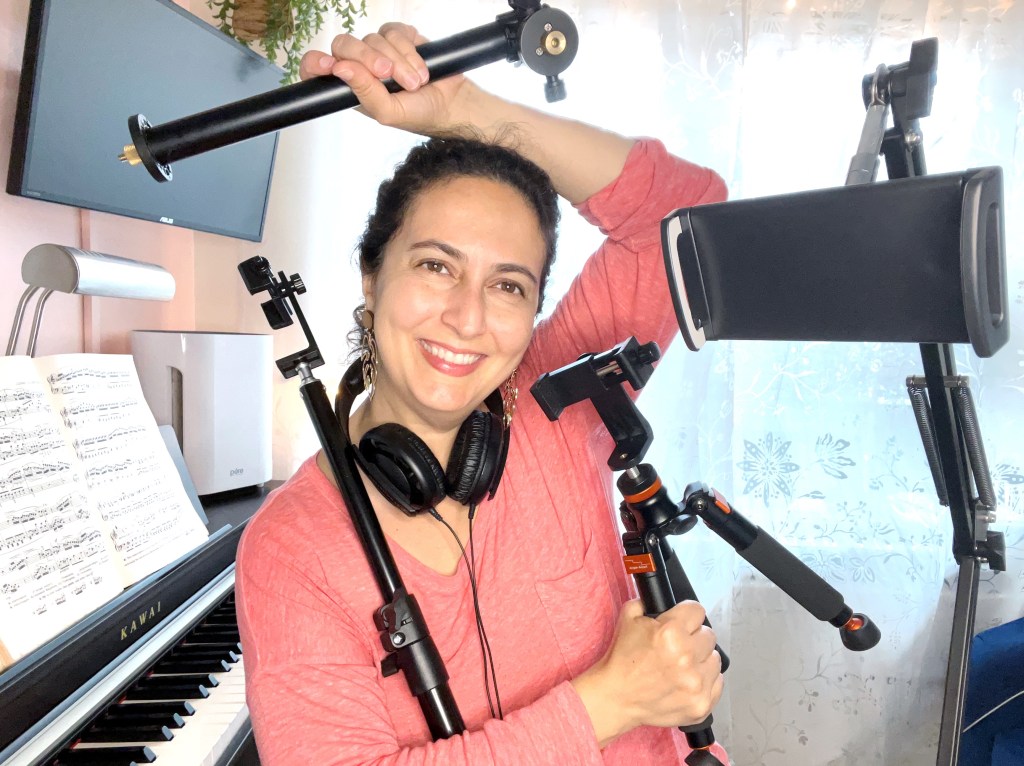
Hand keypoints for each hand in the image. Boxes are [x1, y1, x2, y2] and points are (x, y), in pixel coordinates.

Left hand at [298, 22, 471, 135]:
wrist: (451, 104)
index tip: (332, 65)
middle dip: (366, 58)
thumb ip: (363, 92)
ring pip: (373, 38)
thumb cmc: (418, 114)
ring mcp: (379, 49)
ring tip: (414, 83)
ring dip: (397, 61)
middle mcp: (361, 65)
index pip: (318, 69)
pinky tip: (421, 68)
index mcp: (350, 86)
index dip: (317, 63)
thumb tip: (340, 68)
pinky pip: (394, 31)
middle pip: (344, 45)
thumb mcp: (387, 112)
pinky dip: (408, 50)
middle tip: (386, 74)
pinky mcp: (399, 37)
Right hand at [572, 599, 723, 746]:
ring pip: (715, 659)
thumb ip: (648, 602)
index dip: (686, 615)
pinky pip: (717, 683)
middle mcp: (686, 657)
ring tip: (682, 666)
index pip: (697, 610)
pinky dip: (705, 681)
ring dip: (701, 660)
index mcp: (670, 632)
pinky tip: (687, 681)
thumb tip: (662, 597)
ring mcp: (696, 683)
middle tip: (678, 647)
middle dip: (694, 637)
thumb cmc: (622, 660)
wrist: (616, 698)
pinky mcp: (701, 704)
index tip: (682, 622)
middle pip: (709, 635)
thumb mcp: (628, 618)